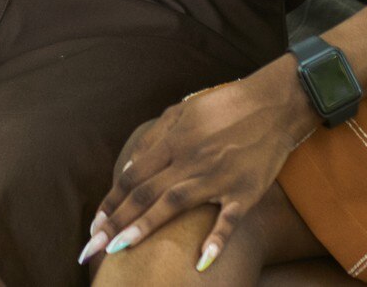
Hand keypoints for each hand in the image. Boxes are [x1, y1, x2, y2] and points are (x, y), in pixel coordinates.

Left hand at [83, 61, 317, 272]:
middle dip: (115, 221)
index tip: (94, 224)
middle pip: (145, 194)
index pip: (133, 177)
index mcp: (174, 142)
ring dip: (144, 227)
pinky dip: (216, 240)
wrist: (274, 105)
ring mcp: (217, 177)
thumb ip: (154, 138)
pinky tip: (201, 261)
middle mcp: (190, 160)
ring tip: (119, 249)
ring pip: (173, 205)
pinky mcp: (245, 192)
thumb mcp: (184, 111)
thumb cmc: (225, 106)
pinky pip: (228, 220)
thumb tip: (129, 168)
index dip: (111, 202)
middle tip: (92, 246)